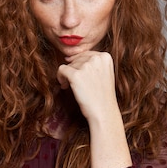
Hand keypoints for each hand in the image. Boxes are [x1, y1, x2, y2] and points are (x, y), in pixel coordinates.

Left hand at [58, 50, 131, 167]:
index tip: (81, 77)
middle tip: (77, 84)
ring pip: (68, 64)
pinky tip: (65, 86)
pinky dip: (60, 78)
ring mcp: (86, 66)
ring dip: (68, 76)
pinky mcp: (76, 75)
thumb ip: (92, 63)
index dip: (80, 66)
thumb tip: (68, 57)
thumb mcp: (103, 74)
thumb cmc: (102, 96)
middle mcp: (97, 58)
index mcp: (105, 56)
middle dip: (74, 71)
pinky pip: (61, 70)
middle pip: (76, 59)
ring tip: (73, 87)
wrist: (103, 112)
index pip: (86, 55)